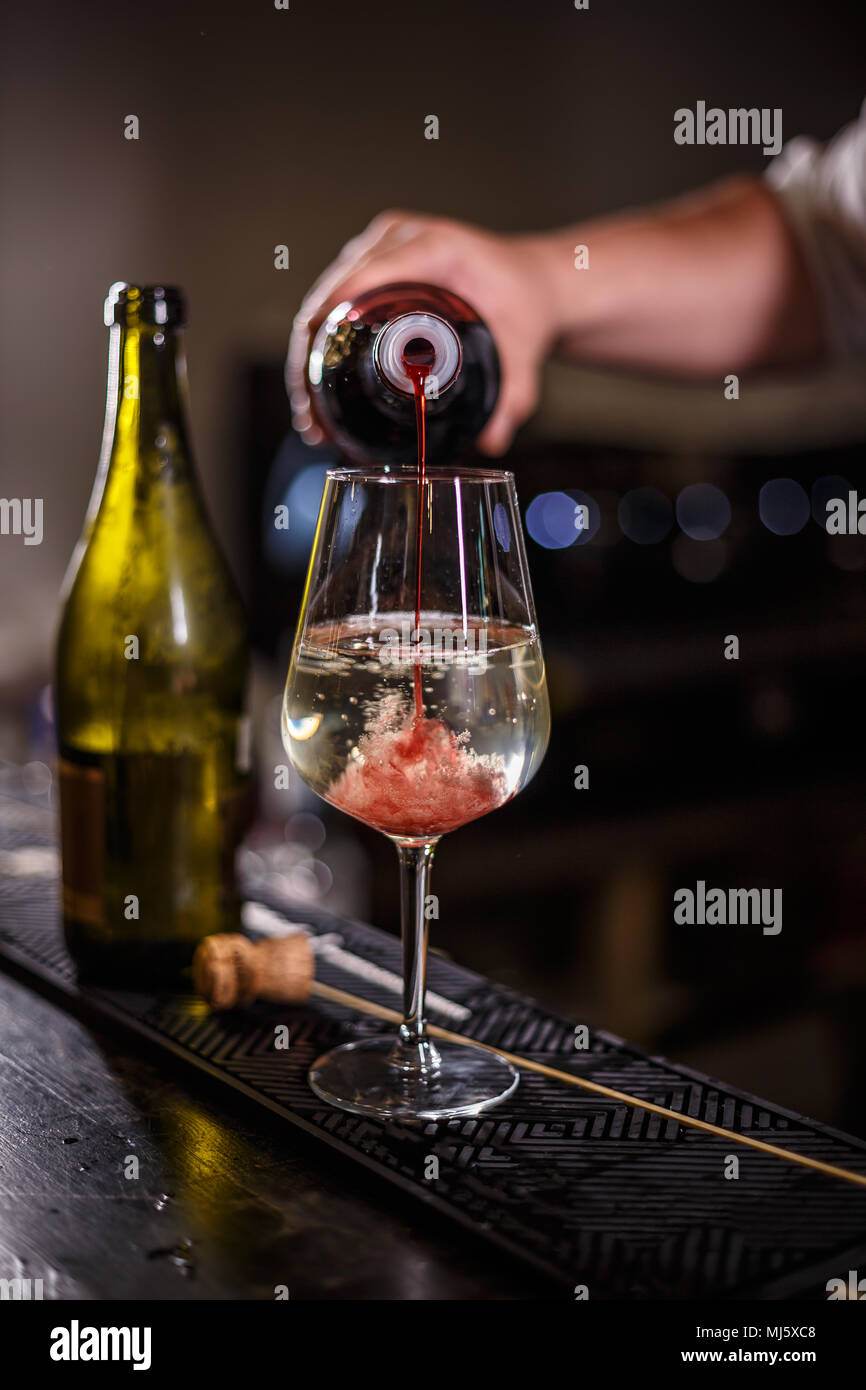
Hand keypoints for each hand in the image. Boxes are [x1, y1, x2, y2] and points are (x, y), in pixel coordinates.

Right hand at [287, 211, 560, 455]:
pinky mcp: (375, 264)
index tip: (315, 378)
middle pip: (332, 294)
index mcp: (433, 247)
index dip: (330, 326)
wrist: (531, 280)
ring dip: (310, 356)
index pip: (364, 280)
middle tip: (312, 417)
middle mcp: (399, 240)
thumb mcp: (524, 348)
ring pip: (325, 300)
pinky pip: (336, 301)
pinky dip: (322, 343)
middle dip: (312, 358)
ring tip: (311, 415)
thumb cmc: (525, 301)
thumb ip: (515, 393)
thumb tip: (494, 439)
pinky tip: (317, 388)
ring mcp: (382, 249)